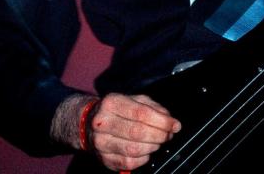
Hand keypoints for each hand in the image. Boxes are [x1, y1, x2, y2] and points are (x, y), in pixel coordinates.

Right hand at [61, 93, 178, 171]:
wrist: (88, 123)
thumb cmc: (117, 111)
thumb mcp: (134, 100)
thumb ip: (154, 108)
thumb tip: (171, 122)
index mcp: (111, 103)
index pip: (141, 113)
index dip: (162, 121)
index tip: (175, 125)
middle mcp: (102, 122)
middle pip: (138, 132)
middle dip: (159, 135)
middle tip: (168, 135)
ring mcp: (101, 142)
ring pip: (134, 150)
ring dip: (152, 147)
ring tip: (157, 142)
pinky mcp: (103, 158)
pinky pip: (129, 163)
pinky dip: (143, 158)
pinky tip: (145, 151)